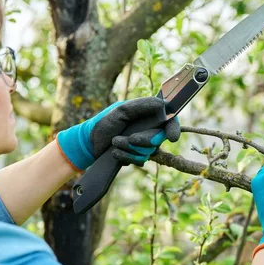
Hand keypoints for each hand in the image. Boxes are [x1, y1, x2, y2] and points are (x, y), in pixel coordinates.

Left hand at [56, 97, 179, 170]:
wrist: (89, 142)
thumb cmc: (105, 122)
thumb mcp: (121, 110)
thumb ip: (142, 106)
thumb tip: (162, 104)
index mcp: (148, 116)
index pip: (169, 121)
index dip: (174, 129)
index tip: (172, 137)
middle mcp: (149, 130)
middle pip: (158, 139)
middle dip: (145, 140)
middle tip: (131, 138)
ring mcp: (143, 145)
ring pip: (148, 151)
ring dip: (130, 148)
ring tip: (115, 142)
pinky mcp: (136, 157)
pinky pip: (140, 160)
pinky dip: (126, 156)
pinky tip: (115, 152)